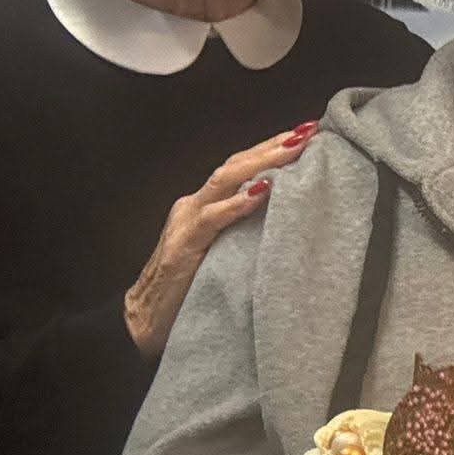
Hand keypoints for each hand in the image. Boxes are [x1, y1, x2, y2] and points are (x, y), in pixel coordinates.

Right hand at [124, 121, 316, 356]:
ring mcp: (185, 224)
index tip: (308, 132)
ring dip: (262, 162)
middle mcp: (194, 206)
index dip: (272, 147)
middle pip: (236, 164)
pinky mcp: (181, 249)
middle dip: (273, 145)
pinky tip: (261, 192)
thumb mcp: (225, 250)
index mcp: (205, 205)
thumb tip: (291, 211)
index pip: (242, 166)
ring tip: (294, 149)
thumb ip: (246, 227)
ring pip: (224, 181)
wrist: (144, 324)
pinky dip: (236, 204)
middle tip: (310, 130)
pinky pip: (211, 220)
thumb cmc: (191, 288)